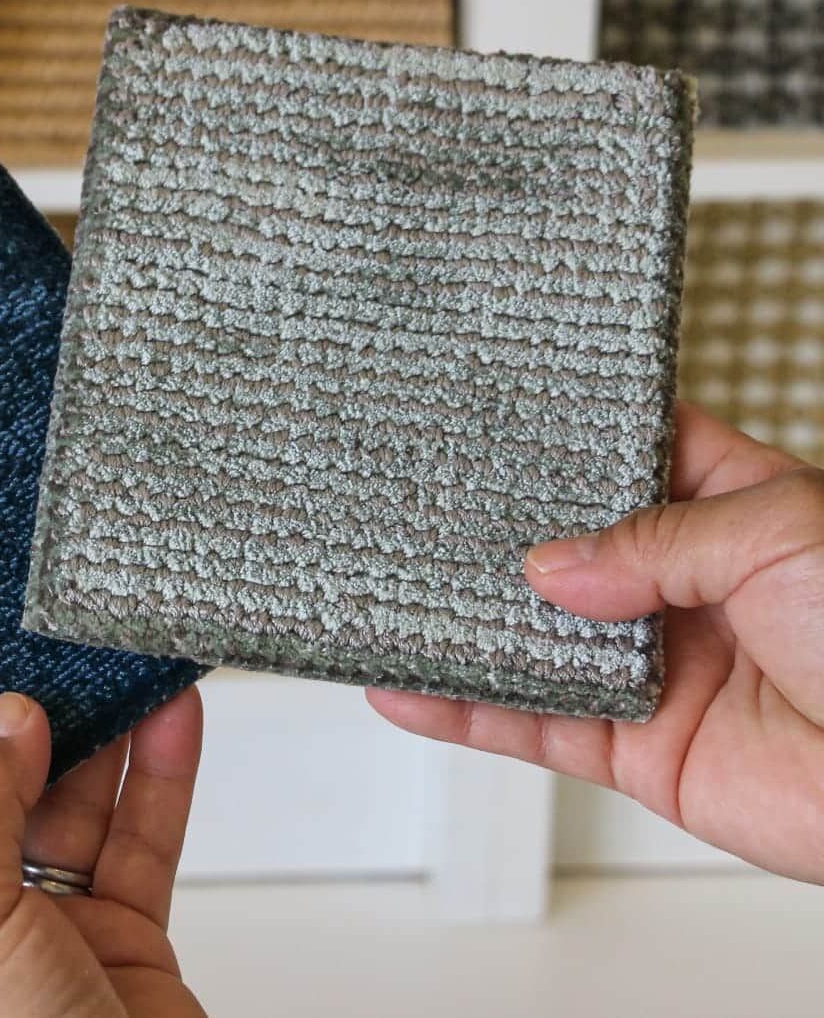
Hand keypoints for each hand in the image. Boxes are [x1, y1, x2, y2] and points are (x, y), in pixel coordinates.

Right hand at [368, 402, 823, 883]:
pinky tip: (409, 685)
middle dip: (501, 534)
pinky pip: (534, 725)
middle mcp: (687, 588)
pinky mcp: (634, 749)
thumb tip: (547, 568)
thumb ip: (650, 542)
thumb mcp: (777, 535)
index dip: (573, 440)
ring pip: (537, 639)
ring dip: (466, 623)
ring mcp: (654, 668)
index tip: (498, 419)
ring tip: (390, 590)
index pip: (637, 459)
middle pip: (569, 551)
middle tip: (419, 503)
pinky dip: (466, 709)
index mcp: (735, 512)